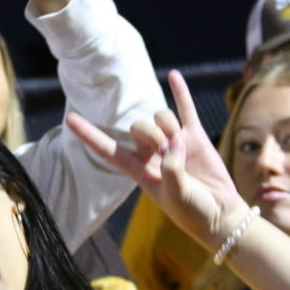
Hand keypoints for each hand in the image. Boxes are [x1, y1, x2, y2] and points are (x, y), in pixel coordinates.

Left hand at [67, 70, 247, 248]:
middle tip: (169, 150)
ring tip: (183, 148)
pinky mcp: (195, 138)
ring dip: (170, 126)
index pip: (109, 150)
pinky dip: (180, 93)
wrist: (220, 214)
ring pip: (161, 117)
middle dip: (152, 133)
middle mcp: (153, 154)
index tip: (69, 119)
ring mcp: (174, 143)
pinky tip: (174, 75)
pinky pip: (185, 110)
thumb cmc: (193, 211)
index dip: (90, 136)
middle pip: (139, 126)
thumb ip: (171, 170)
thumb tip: (174, 143)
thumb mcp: (176, 196)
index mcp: (140, 171)